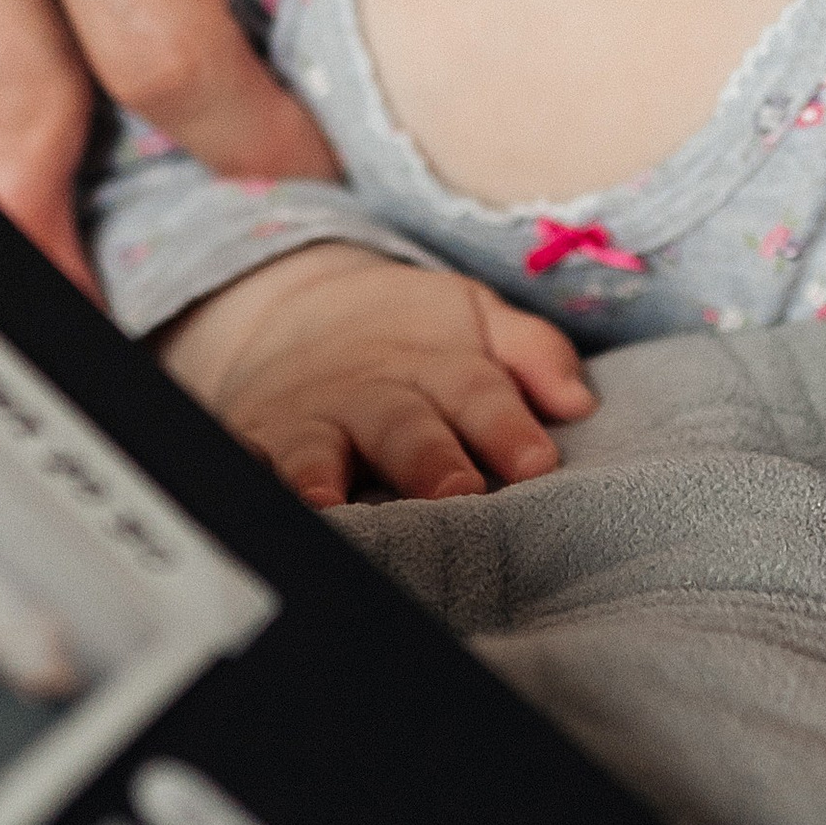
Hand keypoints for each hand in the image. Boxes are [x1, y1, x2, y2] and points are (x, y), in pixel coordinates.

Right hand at [158, 245, 595, 506]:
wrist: (297, 311)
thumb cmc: (415, 341)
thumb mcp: (477, 323)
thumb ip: (532, 354)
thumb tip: (578, 402)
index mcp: (442, 371)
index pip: (480, 395)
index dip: (507, 428)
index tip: (535, 464)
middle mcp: (376, 397)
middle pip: (405, 428)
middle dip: (429, 461)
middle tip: (456, 495)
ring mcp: (310, 421)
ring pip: (319, 449)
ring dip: (323, 475)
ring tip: (329, 505)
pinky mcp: (253, 442)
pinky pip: (246, 465)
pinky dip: (247, 487)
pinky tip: (255, 513)